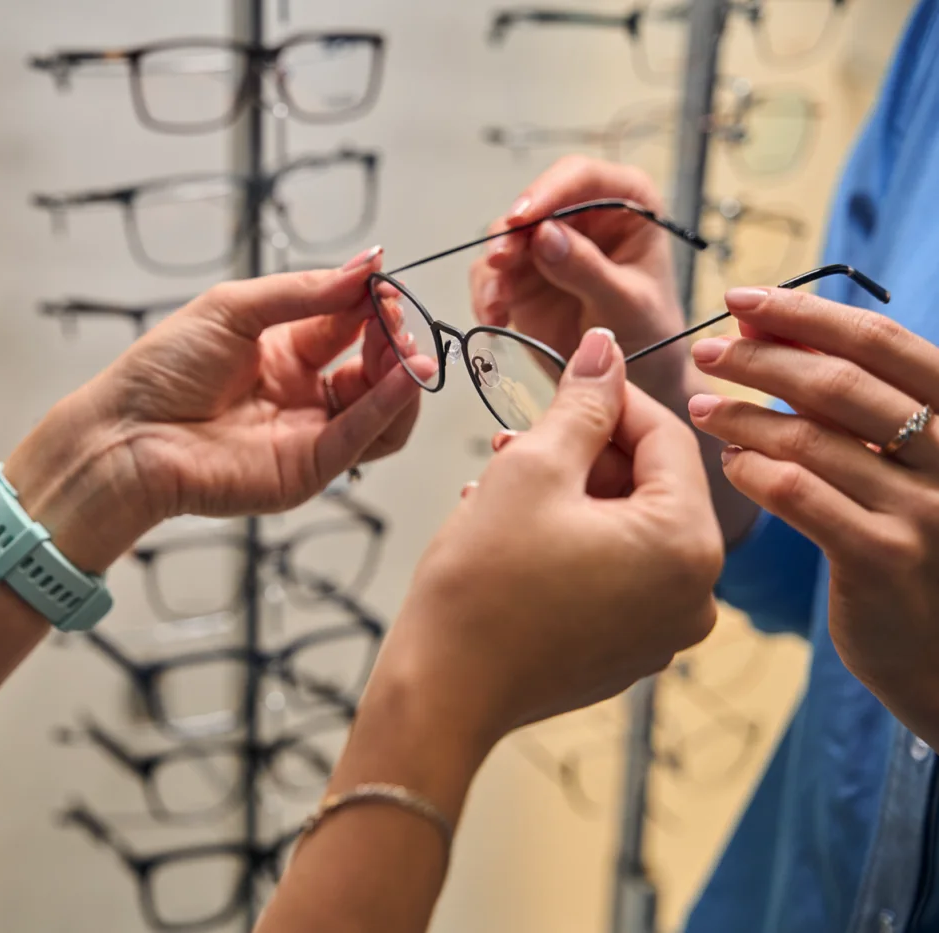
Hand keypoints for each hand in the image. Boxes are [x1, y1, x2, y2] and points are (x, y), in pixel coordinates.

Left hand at [6, 248, 423, 570]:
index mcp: (284, 351)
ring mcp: (308, 434)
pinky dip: (389, 407)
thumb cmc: (162, 371)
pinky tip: (402, 378)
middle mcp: (302, 394)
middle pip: (374, 367)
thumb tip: (369, 263)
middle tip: (392, 318)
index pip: (349, 324)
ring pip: (383, 411)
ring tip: (405, 349)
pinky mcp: (307, 470)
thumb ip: (306, 292)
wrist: (126, 433)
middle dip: (392, 338)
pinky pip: (361, 440)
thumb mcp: (234, 309)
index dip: (373, 305)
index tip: (384, 286)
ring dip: (402, 376)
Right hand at [387, 328, 722, 735]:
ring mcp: (665, 631)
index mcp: (686, 542)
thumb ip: (580, 404)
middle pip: (651, 485)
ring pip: (629, 529)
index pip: (665, 435)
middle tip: (516, 442)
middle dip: (585, 452)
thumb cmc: (480, 585)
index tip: (562, 382)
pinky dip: (575, 544)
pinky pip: (615, 575)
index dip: (609, 397)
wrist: (442, 694)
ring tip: (501, 487)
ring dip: (573, 496)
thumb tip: (606, 349)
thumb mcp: (531, 470)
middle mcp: (696, 593)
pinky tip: (515, 536)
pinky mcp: (631, 654)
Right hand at [469, 156, 687, 400]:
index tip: (522, 218)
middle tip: (498, 261)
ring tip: (496, 304)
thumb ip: (587, 269)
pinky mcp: (523, 276)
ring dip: (494, 269)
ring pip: (506, 238)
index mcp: (626, 204)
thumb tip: (544, 235)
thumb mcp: (627, 304)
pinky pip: (491, 276)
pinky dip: (487, 296)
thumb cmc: (650, 333)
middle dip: (511, 233)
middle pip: (535, 204)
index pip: (582, 178)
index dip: (549, 191)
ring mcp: (548, 245)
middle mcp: (583, 216)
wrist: (636, 377)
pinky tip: (495, 321)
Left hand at [687, 286, 938, 740]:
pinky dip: (754, 471)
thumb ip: (851, 399)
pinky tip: (730, 465)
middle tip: (704, 350)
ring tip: (700, 408)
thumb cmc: (909, 535)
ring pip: (810, 439)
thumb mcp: (901, 457)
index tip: (739, 298)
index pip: (880, 341)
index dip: (804, 313)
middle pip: (840, 383)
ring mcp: (924, 508)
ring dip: (743, 415)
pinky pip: (799, 495)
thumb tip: (769, 328)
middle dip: (760, 358)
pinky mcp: (883, 557)